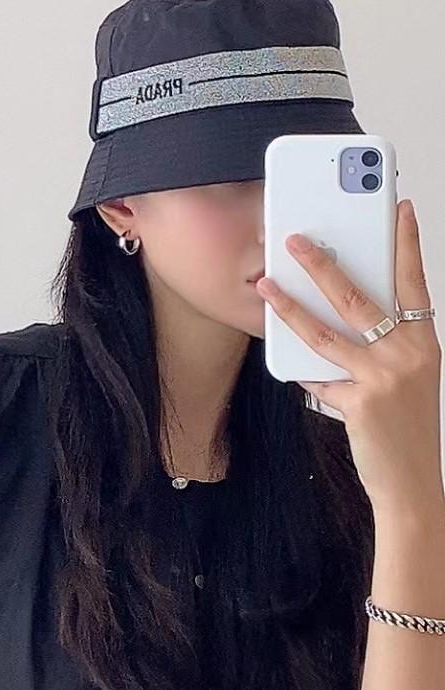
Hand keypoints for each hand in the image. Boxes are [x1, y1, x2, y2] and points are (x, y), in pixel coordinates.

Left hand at [256, 199, 443, 513]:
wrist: (412, 480)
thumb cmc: (405, 428)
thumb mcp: (407, 380)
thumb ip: (381, 349)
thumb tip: (336, 321)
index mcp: (424, 343)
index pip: (414, 282)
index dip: (406, 244)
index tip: (399, 209)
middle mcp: (408, 355)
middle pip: (359, 298)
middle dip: (324, 264)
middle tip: (298, 240)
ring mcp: (384, 378)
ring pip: (326, 333)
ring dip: (290, 307)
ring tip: (266, 286)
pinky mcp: (360, 402)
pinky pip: (317, 379)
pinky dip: (302, 373)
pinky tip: (287, 364)